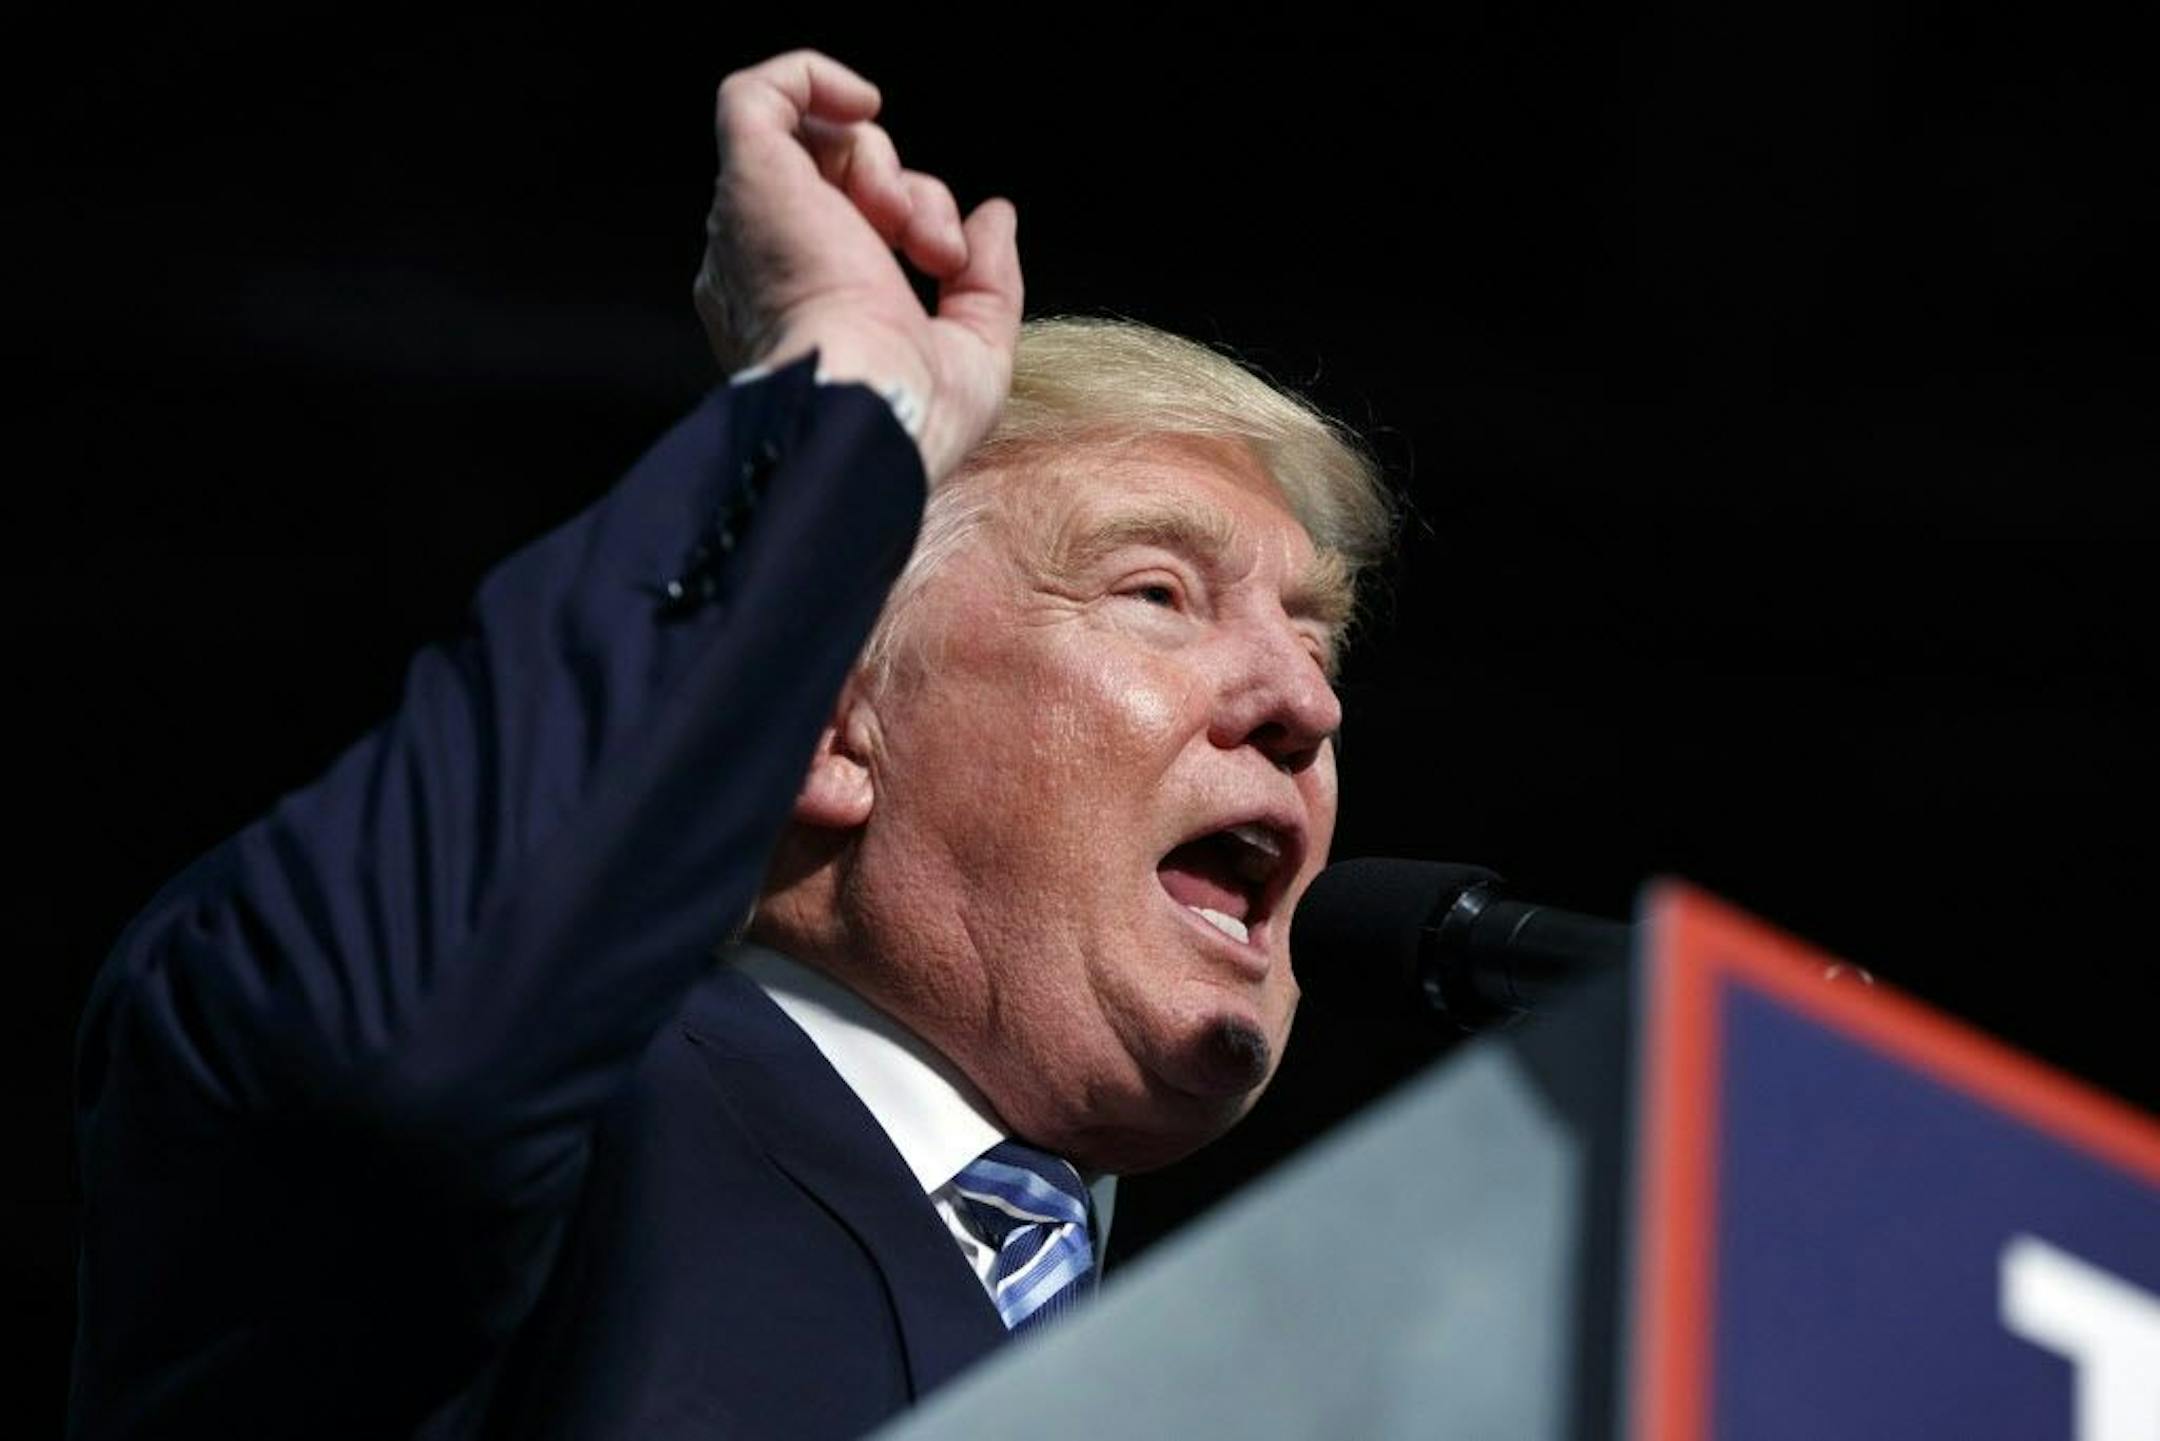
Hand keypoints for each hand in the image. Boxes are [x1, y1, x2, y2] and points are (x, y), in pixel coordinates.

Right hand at [695, 51, 1022, 482]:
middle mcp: (763, 267)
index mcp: (802, 310)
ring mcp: (751, 223)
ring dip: (887, 166)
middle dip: (911, 196)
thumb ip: (988, 281)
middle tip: (940, 252)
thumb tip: (994, 217)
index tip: (952, 264)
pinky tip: (865, 105)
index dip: (917, 219)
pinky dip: (812, 78)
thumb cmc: (914, 413)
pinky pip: (753, 95)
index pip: (852, 227)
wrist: (869, 415)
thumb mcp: (976, 351)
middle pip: (838, 182)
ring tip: (914, 230)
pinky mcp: (748, 180)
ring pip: (814, 143)